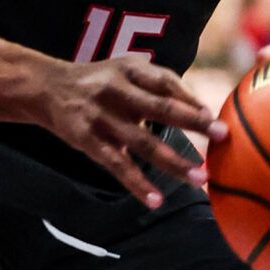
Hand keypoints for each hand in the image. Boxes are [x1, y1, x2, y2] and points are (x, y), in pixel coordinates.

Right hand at [34, 55, 224, 207]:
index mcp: (130, 70)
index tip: (214, 116)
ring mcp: (101, 116)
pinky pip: (117, 165)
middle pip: (160, 108)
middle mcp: (117, 89)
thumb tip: (202, 109)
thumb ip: (158, 84)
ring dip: (174, 161)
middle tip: (222, 136)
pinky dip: (137, 184)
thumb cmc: (99, 81)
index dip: (191, 99)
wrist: (46, 87)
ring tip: (200, 177)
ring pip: (143, 142)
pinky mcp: (87, 140)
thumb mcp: (125, 71)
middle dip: (193, 123)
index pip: (166, 81)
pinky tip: (156, 199)